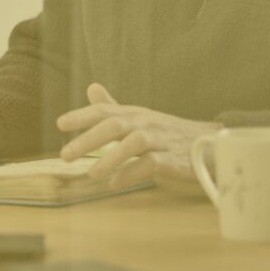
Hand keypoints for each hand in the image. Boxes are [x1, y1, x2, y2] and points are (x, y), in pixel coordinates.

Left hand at [55, 82, 218, 194]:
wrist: (209, 145)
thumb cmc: (169, 133)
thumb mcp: (141, 117)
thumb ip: (114, 107)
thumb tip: (91, 87)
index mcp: (136, 114)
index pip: (105, 111)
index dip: (82, 115)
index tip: (60, 124)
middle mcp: (147, 123)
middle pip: (115, 126)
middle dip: (88, 139)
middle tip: (65, 155)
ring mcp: (161, 140)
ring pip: (134, 143)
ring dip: (110, 158)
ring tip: (90, 174)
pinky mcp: (174, 160)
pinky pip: (151, 164)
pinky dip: (131, 173)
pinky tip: (115, 183)